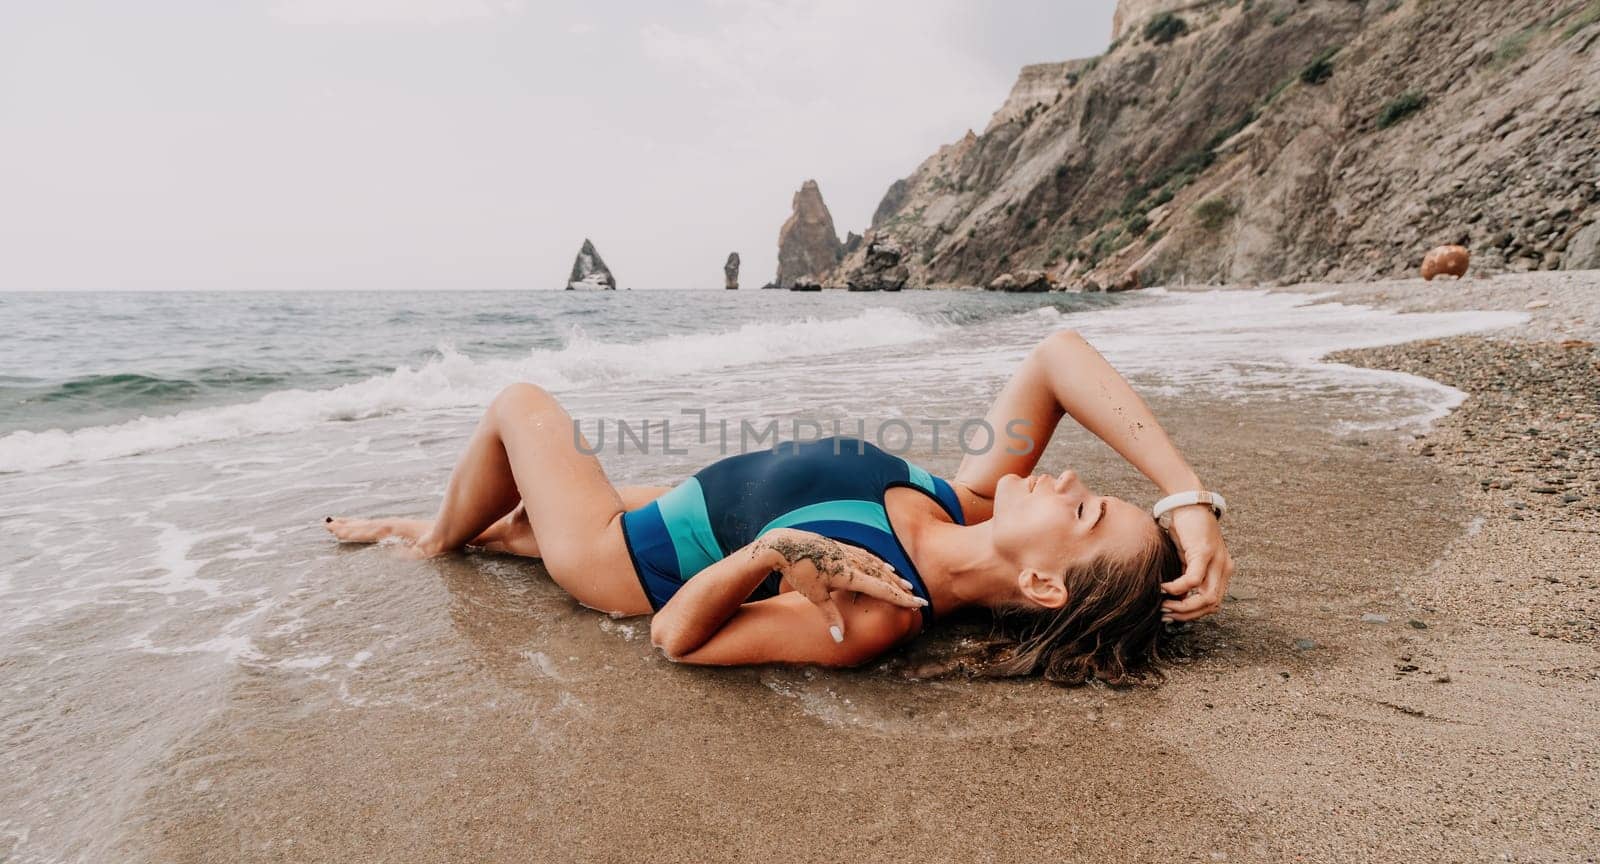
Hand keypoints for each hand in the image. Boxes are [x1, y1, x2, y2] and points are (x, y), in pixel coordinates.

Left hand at [754, 528, 927, 641]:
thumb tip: (840, 639)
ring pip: (876, 565)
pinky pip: (866, 556)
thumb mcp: (815, 596)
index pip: (882, 589)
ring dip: (891, 575)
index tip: (918, 604)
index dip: (901, 598)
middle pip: (883, 577)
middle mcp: (853, 562)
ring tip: (903, 583)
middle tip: (917, 597)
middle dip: (900, 588)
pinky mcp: (841, 547)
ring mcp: (848, 552)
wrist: (784, 545)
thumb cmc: (798, 572)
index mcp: (850, 576)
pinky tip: (881, 566)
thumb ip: (830, 616)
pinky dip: (877, 563)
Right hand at [1159, 505, 1234, 621]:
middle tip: (1167, 614)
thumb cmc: (1187, 529)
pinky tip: (1164, 588)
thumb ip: (1187, 576)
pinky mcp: (1204, 553)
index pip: (1214, 603)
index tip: (1173, 615)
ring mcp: (1217, 561)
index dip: (1194, 614)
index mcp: (1223, 571)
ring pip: (1207, 597)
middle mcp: (1225, 568)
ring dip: (1183, 606)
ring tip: (1164, 604)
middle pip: (1213, 605)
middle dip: (1188, 615)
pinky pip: (1192, 580)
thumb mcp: (1188, 557)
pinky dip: (1177, 588)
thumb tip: (1176, 598)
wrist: (1188, 501)